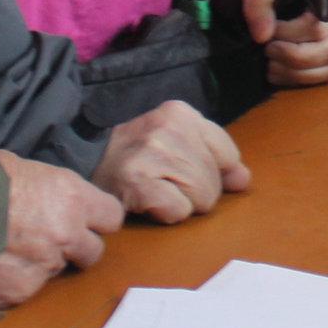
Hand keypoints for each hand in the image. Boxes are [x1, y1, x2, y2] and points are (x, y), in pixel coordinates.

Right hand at [0, 149, 123, 310]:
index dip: (97, 219)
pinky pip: (26, 289)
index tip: (85, 220)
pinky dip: (12, 280)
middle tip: (49, 240)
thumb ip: (46, 188)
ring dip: (41, 264)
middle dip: (75, 248)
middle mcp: (67, 234)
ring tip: (10, 249)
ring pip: (56, 272)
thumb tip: (46, 193)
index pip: (112, 216)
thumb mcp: (21, 168)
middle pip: (93, 252)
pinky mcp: (19, 291)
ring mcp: (45, 267)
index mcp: (72, 197)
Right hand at [93, 99, 249, 223]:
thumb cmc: (137, 155)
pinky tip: (148, 202)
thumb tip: (243, 180)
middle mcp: (168, 128)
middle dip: (195, 191)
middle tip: (163, 181)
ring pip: (201, 199)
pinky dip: (167, 214)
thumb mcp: (176, 141)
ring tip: (156, 190)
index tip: (184, 170)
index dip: (211, 171)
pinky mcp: (138, 183)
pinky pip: (179, 211)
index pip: (227, 155)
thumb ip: (214, 155)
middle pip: (214, 181)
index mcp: (180, 113)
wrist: (84, 161)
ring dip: (181, 204)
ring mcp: (152, 154)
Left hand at [241, 0, 327, 87]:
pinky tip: (280, 74)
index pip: (321, 23)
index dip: (293, 33)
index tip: (269, 32)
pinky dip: (303, 79)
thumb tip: (262, 36)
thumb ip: (259, 6)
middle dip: (295, 56)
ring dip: (299, 73)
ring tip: (271, 66)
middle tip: (268, 51)